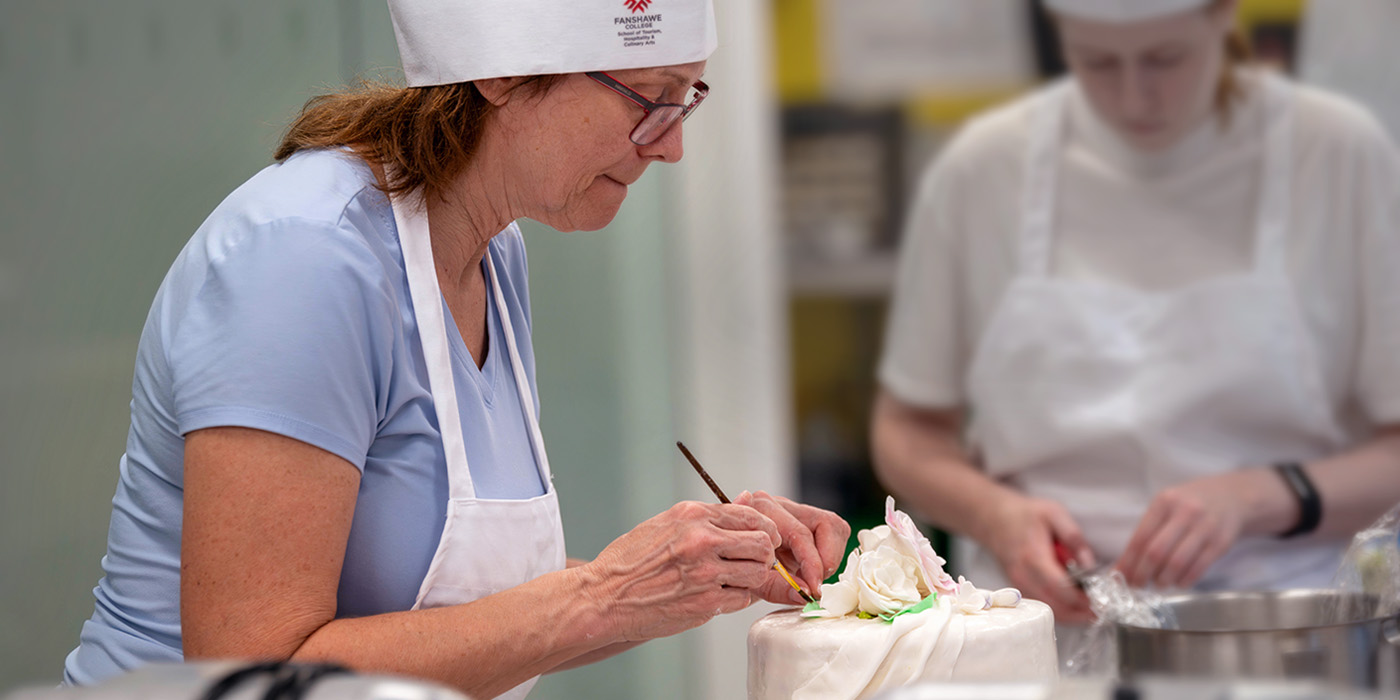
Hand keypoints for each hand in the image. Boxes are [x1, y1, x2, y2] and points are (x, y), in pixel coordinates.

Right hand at [583, 501, 780, 641]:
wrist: (604, 597)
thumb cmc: (630, 561)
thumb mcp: (665, 524)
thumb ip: (706, 517)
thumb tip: (743, 502)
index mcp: (691, 515)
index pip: (750, 514)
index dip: (766, 528)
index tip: (767, 537)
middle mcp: (702, 540)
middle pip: (762, 544)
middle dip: (765, 554)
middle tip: (757, 561)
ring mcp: (705, 573)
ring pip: (757, 573)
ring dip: (753, 578)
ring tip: (737, 579)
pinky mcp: (705, 603)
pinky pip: (741, 599)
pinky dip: (737, 598)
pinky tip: (720, 594)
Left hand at [732, 490, 850, 600]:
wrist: (731, 566)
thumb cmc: (739, 572)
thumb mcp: (753, 583)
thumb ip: (778, 588)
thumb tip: (805, 593)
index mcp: (759, 513)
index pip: (800, 534)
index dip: (812, 564)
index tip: (815, 588)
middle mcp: (777, 505)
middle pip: (824, 524)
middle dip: (824, 561)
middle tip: (815, 585)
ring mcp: (794, 509)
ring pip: (833, 525)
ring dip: (829, 556)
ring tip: (812, 576)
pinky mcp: (808, 518)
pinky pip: (833, 530)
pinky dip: (829, 553)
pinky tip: (811, 568)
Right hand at [982, 495, 1093, 623]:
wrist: (993, 519)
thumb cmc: (1025, 515)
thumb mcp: (1054, 513)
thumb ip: (1074, 537)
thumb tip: (1090, 564)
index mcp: (1033, 557)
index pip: (1060, 588)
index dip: (1082, 598)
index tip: (1102, 598)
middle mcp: (1023, 577)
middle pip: (1056, 607)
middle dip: (1081, 613)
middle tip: (1102, 608)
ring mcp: (1019, 586)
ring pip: (1049, 612)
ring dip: (1072, 615)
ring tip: (1092, 607)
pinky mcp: (1019, 591)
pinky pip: (1043, 607)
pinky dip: (1061, 610)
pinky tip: (1075, 602)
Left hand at [1116, 472, 1251, 588]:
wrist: (1232, 497)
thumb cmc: (1190, 505)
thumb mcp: (1167, 507)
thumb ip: (1147, 532)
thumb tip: (1124, 565)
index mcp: (1164, 502)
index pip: (1140, 537)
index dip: (1129, 561)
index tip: (1121, 577)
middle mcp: (1184, 512)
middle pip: (1156, 551)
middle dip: (1143, 573)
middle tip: (1138, 585)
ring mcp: (1205, 527)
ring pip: (1177, 562)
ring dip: (1163, 579)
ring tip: (1158, 584)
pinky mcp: (1221, 542)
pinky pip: (1198, 567)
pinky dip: (1184, 580)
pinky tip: (1178, 582)